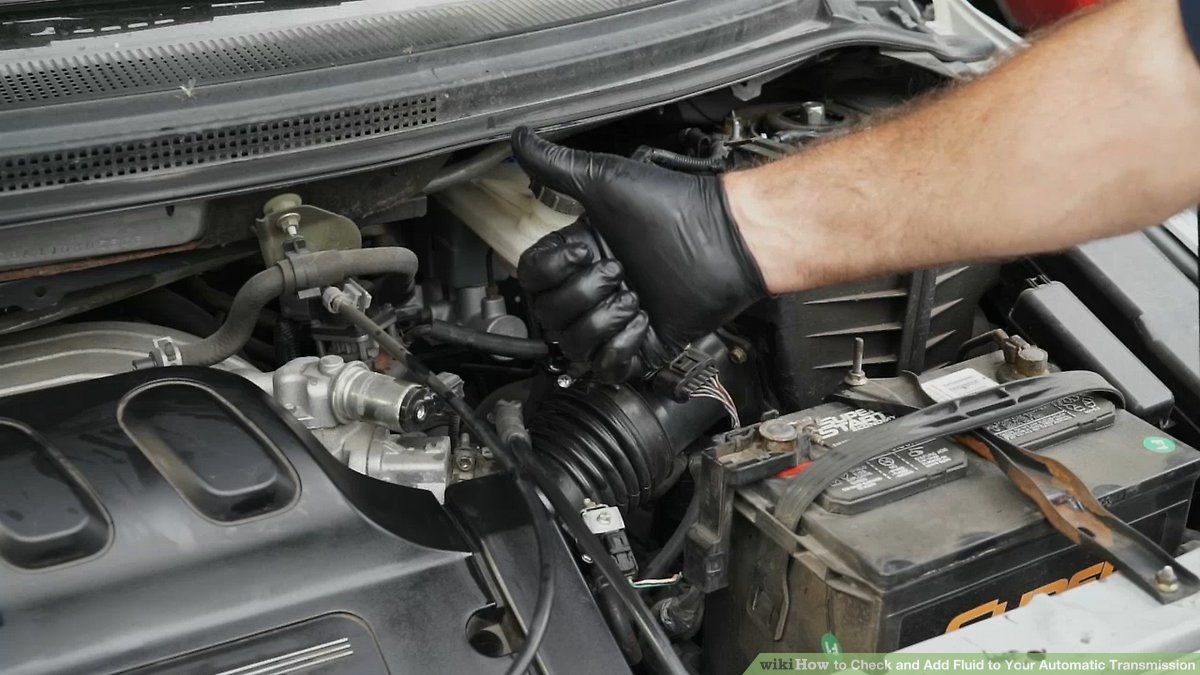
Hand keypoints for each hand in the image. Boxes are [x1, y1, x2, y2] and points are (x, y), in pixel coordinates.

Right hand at [513, 128, 766, 381]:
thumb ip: (557, 164)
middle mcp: (595, 286)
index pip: (533, 279)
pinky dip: (620, 349)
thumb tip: (519, 137)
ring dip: (601, 321)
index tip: (585, 249)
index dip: (554, 270)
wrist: (725, 237)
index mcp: (580, 253)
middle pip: (549, 315)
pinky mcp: (645, 344)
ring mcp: (619, 317)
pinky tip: (642, 320)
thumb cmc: (675, 206)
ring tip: (633, 298)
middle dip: (582, 294)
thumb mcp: (606, 180)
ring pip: (575, 344)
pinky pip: (608, 367)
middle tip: (618, 271)